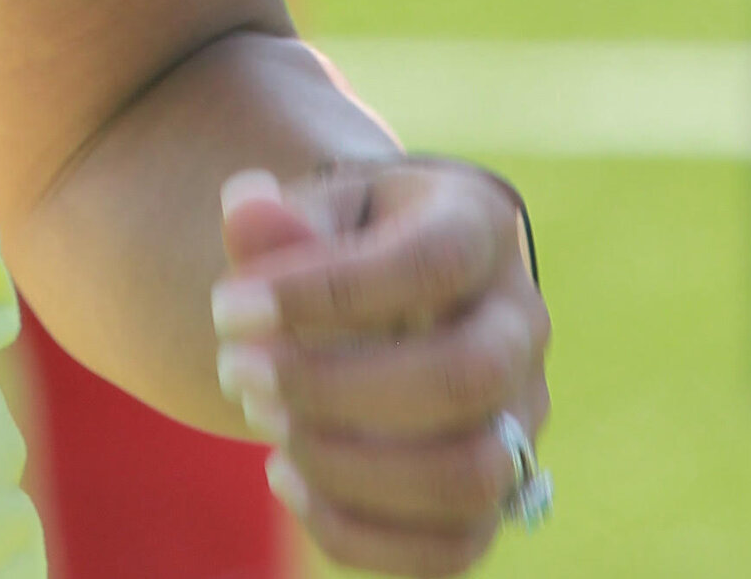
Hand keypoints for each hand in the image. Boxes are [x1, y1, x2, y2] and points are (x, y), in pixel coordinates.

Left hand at [212, 163, 549, 571]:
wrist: (390, 293)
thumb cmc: (347, 241)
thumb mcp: (316, 209)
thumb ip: (280, 218)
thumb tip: (246, 207)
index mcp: (481, 228)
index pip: (430, 264)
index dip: (326, 292)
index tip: (229, 310)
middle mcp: (521, 326)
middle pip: (464, 378)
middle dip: (334, 388)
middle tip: (238, 372)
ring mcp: (520, 419)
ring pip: (468, 477)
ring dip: (348, 466)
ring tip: (263, 422)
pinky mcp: (498, 497)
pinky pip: (449, 548)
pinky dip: (357, 532)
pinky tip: (284, 477)